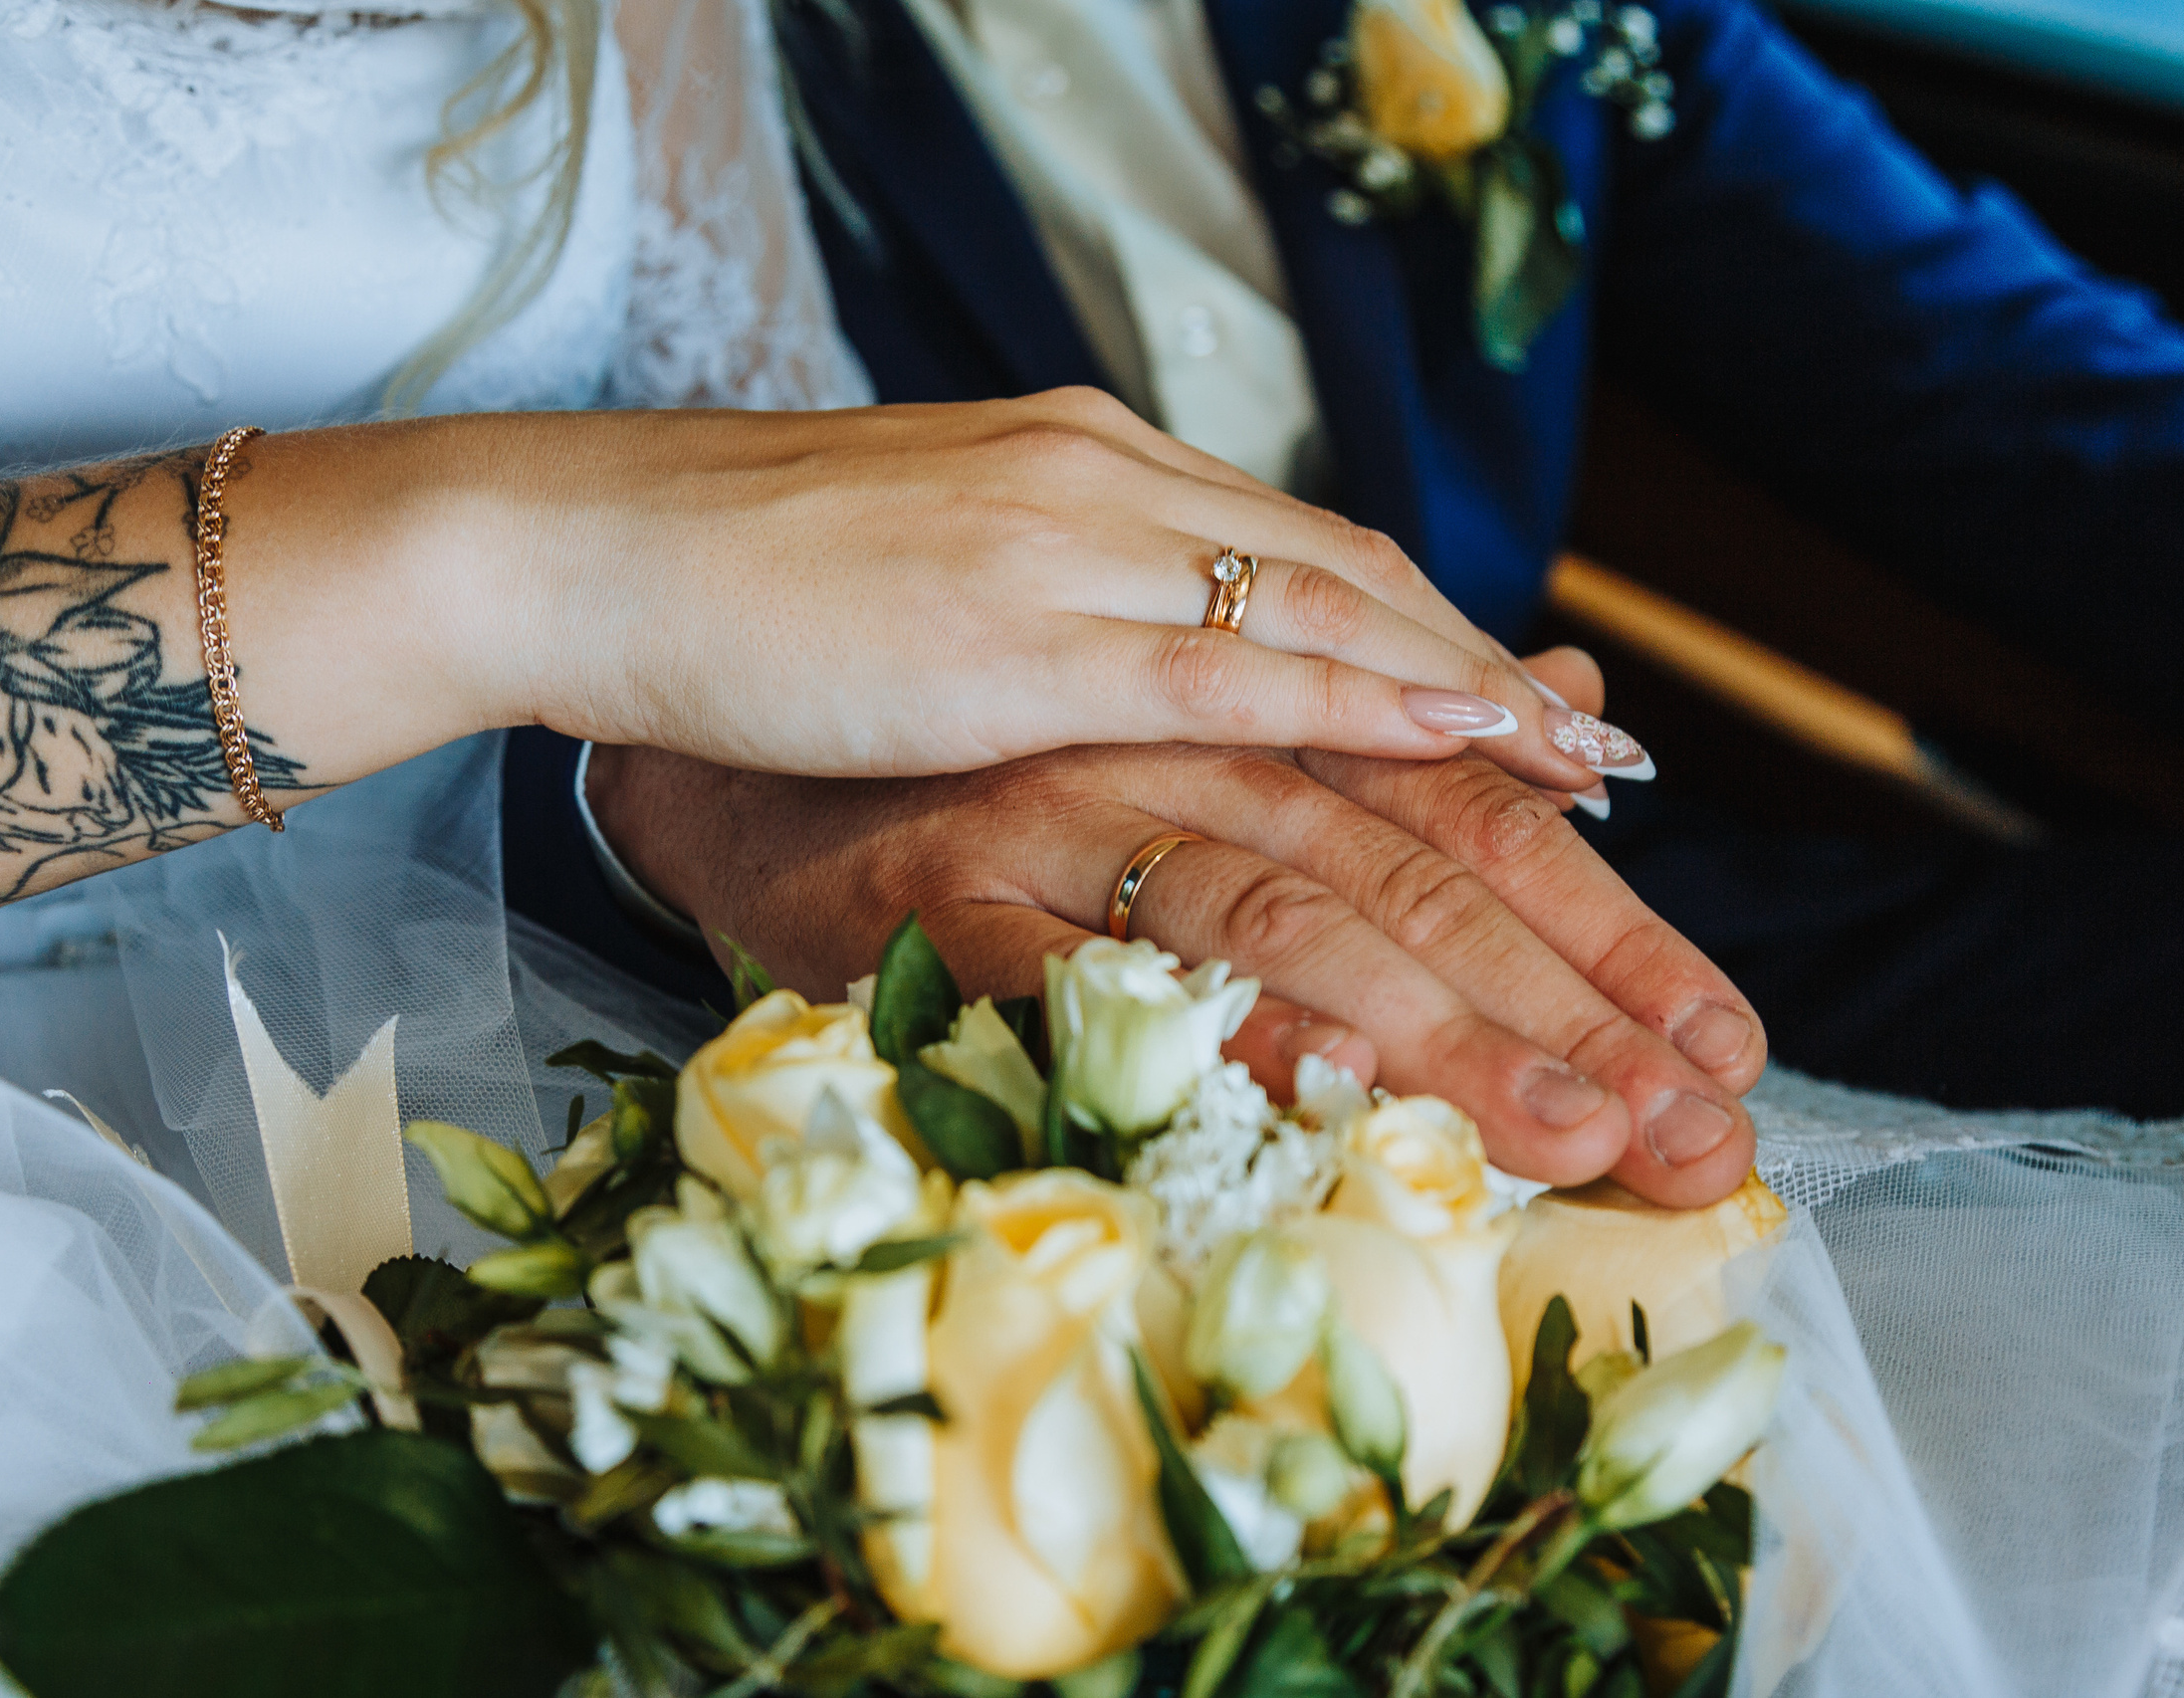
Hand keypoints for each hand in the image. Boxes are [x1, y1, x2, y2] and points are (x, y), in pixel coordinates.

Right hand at [365, 391, 1622, 788]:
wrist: (576, 545)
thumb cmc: (731, 588)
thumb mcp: (925, 576)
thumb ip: (1051, 599)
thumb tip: (1137, 657)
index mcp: (1079, 463)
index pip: (1299, 546)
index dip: (1427, 628)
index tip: (1528, 703)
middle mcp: (1101, 481)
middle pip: (1346, 573)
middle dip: (1483, 668)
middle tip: (1607, 751)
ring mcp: (1065, 546)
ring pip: (1320, 613)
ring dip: (1467, 691)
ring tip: (1588, 768)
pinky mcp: (1013, 637)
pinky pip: (1225, 671)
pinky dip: (1361, 698)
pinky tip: (1464, 736)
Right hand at [589, 692, 1758, 1205]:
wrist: (685, 661)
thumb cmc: (931, 703)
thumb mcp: (1156, 679)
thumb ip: (1357, 697)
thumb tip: (1553, 693)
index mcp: (1238, 664)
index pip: (1462, 795)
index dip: (1603, 914)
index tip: (1725, 1029)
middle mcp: (1177, 710)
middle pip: (1416, 861)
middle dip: (1575, 998)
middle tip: (1707, 1117)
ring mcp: (1063, 785)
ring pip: (1294, 902)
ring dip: (1447, 1026)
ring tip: (1584, 1135)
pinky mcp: (945, 864)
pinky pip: (1100, 960)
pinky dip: (1221, 1014)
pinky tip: (1334, 1086)